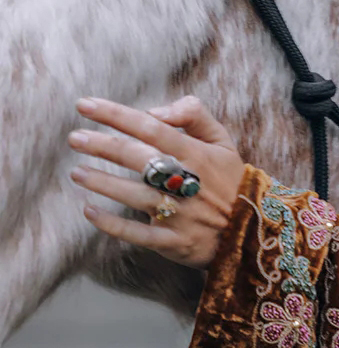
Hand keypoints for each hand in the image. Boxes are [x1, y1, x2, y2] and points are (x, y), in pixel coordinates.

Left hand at [68, 96, 245, 268]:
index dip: (116, 115)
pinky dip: (112, 224)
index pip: (151, 128)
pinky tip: (90, 211)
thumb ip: (193, 115)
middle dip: (102, 145)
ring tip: (77, 172)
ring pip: (134, 195)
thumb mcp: (223, 142)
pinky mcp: (174, 242)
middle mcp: (186, 183)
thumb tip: (155, 111)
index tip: (86, 105)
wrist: (253, 231)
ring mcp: (180, 214)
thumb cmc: (230, 182)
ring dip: (102, 182)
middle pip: (138, 159)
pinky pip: (138, 234)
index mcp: (197, 155)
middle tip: (75, 138)